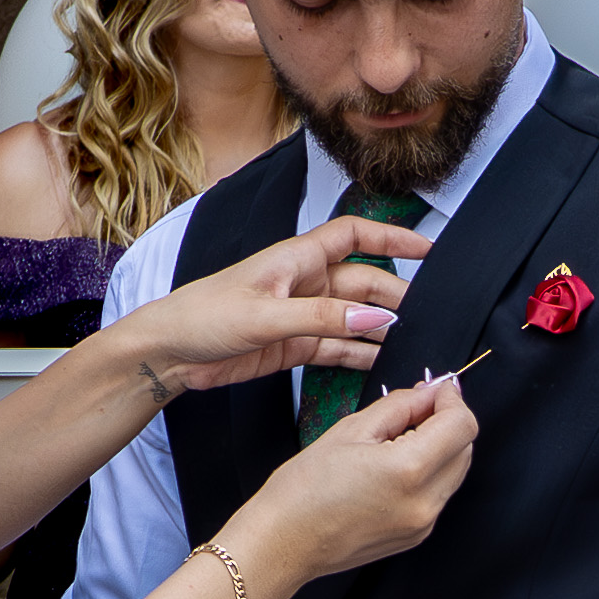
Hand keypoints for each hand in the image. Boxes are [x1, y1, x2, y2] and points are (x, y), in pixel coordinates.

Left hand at [122, 210, 429, 406]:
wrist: (170, 351)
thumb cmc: (204, 315)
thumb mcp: (265, 314)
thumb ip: (322, 317)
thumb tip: (374, 317)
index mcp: (297, 258)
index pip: (355, 235)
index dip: (392, 236)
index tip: (427, 249)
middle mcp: (304, 282)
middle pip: (363, 281)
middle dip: (394, 295)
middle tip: (424, 315)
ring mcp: (302, 314)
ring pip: (354, 317)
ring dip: (380, 329)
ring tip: (412, 342)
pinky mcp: (294, 345)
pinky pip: (337, 347)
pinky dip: (359, 355)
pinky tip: (381, 363)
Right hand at [231, 375, 474, 592]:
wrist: (284, 542)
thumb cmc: (303, 491)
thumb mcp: (350, 430)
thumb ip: (400, 406)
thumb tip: (428, 393)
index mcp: (408, 470)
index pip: (462, 425)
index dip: (452, 400)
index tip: (438, 390)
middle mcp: (424, 502)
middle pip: (466, 448)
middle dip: (448, 421)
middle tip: (416, 409)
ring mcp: (423, 523)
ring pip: (455, 471)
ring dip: (441, 447)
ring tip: (400, 438)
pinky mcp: (416, 535)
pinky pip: (438, 494)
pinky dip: (429, 472)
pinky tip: (394, 467)